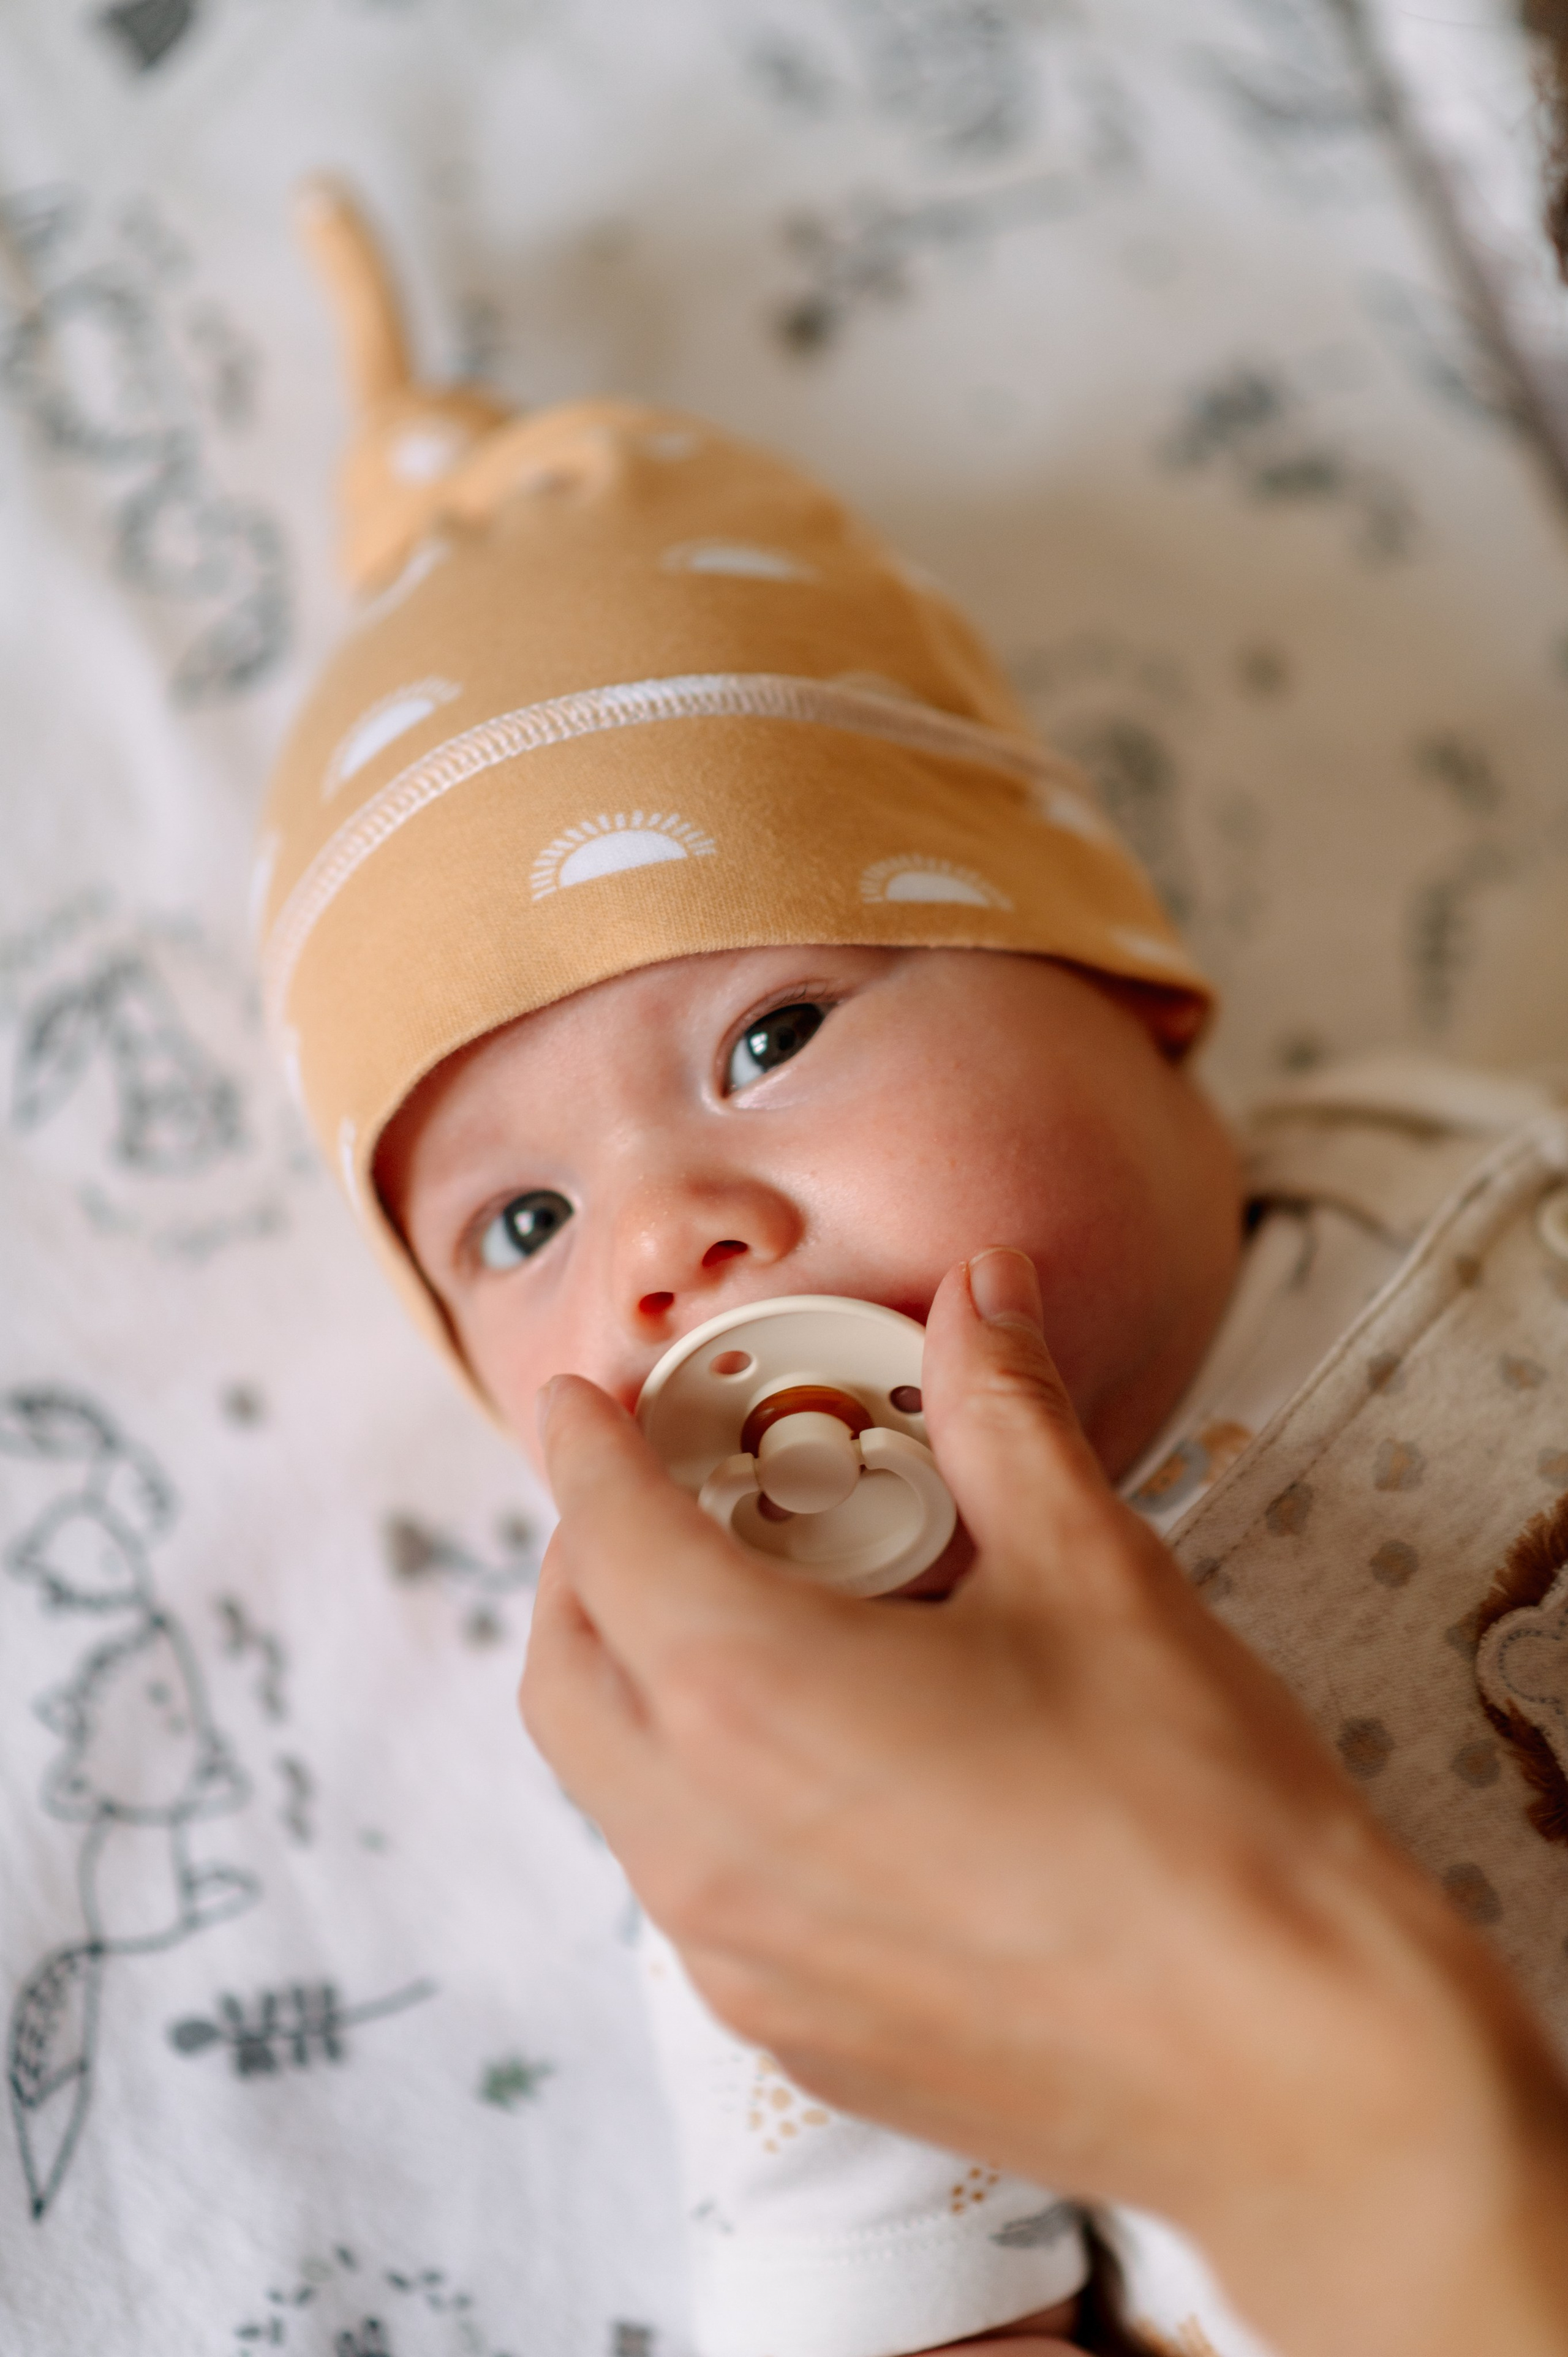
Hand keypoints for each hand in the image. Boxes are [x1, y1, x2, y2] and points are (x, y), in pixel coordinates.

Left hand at [523, 1252, 1567, 2356]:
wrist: (1291, 2066)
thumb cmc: (1196, 1816)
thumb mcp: (1096, 1572)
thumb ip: (1005, 1415)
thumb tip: (983, 1295)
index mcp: (752, 1697)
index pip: (607, 1540)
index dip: (586, 1452)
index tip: (583, 1406)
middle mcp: (706, 1841)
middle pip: (565, 1675)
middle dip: (585, 1569)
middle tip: (654, 1501)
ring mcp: (740, 1959)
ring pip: (616, 1794)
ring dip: (637, 1691)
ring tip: (740, 1628)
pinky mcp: (798, 2037)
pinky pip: (690, 1894)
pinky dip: (700, 1802)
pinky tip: (814, 1770)